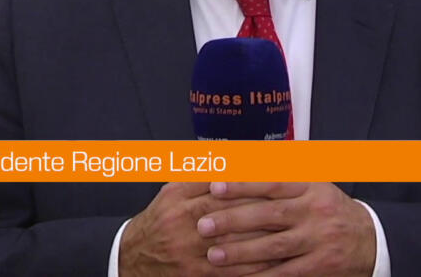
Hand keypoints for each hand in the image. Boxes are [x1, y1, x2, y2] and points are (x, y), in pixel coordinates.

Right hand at [118, 182, 277, 276]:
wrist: (131, 257)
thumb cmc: (161, 220)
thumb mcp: (173, 190)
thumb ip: (202, 174)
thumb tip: (236, 156)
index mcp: (177, 195)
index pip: (216, 184)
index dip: (247, 181)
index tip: (274, 178)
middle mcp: (180, 220)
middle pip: (226, 212)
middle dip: (259, 210)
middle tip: (288, 207)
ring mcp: (185, 250)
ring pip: (230, 243)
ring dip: (261, 240)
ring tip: (287, 235)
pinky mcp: (192, 274)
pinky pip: (227, 272)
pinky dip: (252, 268)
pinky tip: (273, 264)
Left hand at [196, 182, 375, 275]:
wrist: (368, 239)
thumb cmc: (328, 209)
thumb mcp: (311, 183)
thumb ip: (279, 173)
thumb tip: (240, 160)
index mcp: (309, 186)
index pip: (272, 183)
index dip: (242, 184)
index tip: (214, 187)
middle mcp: (315, 211)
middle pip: (269, 215)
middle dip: (233, 221)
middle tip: (203, 225)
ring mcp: (318, 240)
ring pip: (274, 247)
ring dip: (241, 253)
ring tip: (213, 255)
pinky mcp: (320, 266)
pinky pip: (285, 273)